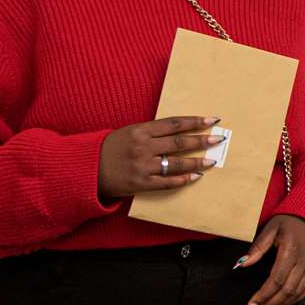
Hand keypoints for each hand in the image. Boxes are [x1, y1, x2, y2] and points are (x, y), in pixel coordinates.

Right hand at [98, 116, 224, 198]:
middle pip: (179, 143)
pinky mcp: (140, 183)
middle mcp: (142, 147)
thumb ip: (151, 132)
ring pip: (176, 163)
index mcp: (139, 131)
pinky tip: (196, 177)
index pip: (173, 124)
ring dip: (197, 162)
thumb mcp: (128, 132)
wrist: (86, 169)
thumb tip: (178, 130)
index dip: (194, 122)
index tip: (212, 120)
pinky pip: (167, 182)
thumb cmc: (109, 148)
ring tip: (211, 160)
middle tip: (218, 139)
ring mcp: (142, 166)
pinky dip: (183, 180)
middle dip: (202, 141)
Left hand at [239, 214, 304, 304]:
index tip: (251, 304)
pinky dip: (294, 301)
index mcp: (291, 250)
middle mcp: (304, 260)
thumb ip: (258, 247)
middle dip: (270, 304)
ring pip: (297, 293)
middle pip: (287, 290)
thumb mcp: (271, 228)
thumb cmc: (290, 222)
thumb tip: (241, 264)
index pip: (276, 279)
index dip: (263, 294)